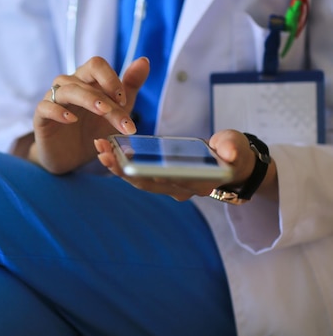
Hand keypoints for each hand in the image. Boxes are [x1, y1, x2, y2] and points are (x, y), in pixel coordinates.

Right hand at [29, 56, 149, 173]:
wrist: (71, 157)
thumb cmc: (92, 130)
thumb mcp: (117, 110)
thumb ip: (130, 86)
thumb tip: (144, 60)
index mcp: (87, 80)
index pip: (96, 64)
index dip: (111, 78)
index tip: (124, 100)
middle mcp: (69, 84)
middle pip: (84, 74)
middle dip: (105, 92)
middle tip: (120, 109)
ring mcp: (53, 99)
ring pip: (67, 89)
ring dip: (87, 99)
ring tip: (102, 111)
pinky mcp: (41, 116)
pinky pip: (46, 107)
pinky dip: (58, 111)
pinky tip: (72, 119)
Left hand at [94, 129, 260, 200]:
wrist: (232, 162)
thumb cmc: (233, 151)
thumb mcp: (235, 146)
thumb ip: (232, 148)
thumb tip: (227, 153)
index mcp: (197, 183)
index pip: (167, 182)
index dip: (145, 174)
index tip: (126, 165)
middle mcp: (179, 190)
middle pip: (146, 183)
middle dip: (123, 170)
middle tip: (103, 154)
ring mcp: (169, 186)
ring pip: (138, 180)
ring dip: (118, 166)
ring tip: (100, 149)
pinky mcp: (161, 179)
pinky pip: (138, 174)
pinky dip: (123, 164)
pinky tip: (108, 150)